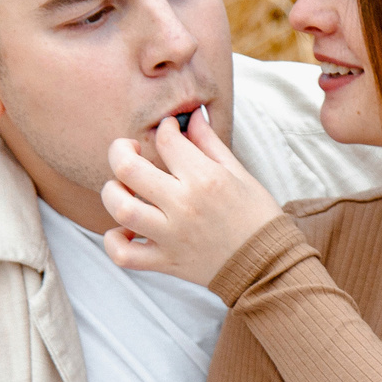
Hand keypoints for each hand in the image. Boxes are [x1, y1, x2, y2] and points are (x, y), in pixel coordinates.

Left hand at [102, 107, 285, 286]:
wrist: (268, 265)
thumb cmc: (257, 216)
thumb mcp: (239, 172)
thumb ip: (210, 143)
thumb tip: (193, 116)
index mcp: (205, 178)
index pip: (167, 139)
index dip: (166, 128)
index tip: (171, 131)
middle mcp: (184, 205)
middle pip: (128, 168)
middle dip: (120, 150)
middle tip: (128, 150)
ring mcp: (171, 236)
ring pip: (120, 208)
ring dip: (113, 192)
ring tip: (122, 188)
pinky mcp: (165, 262)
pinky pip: (124, 254)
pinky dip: (114, 241)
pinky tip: (124, 229)